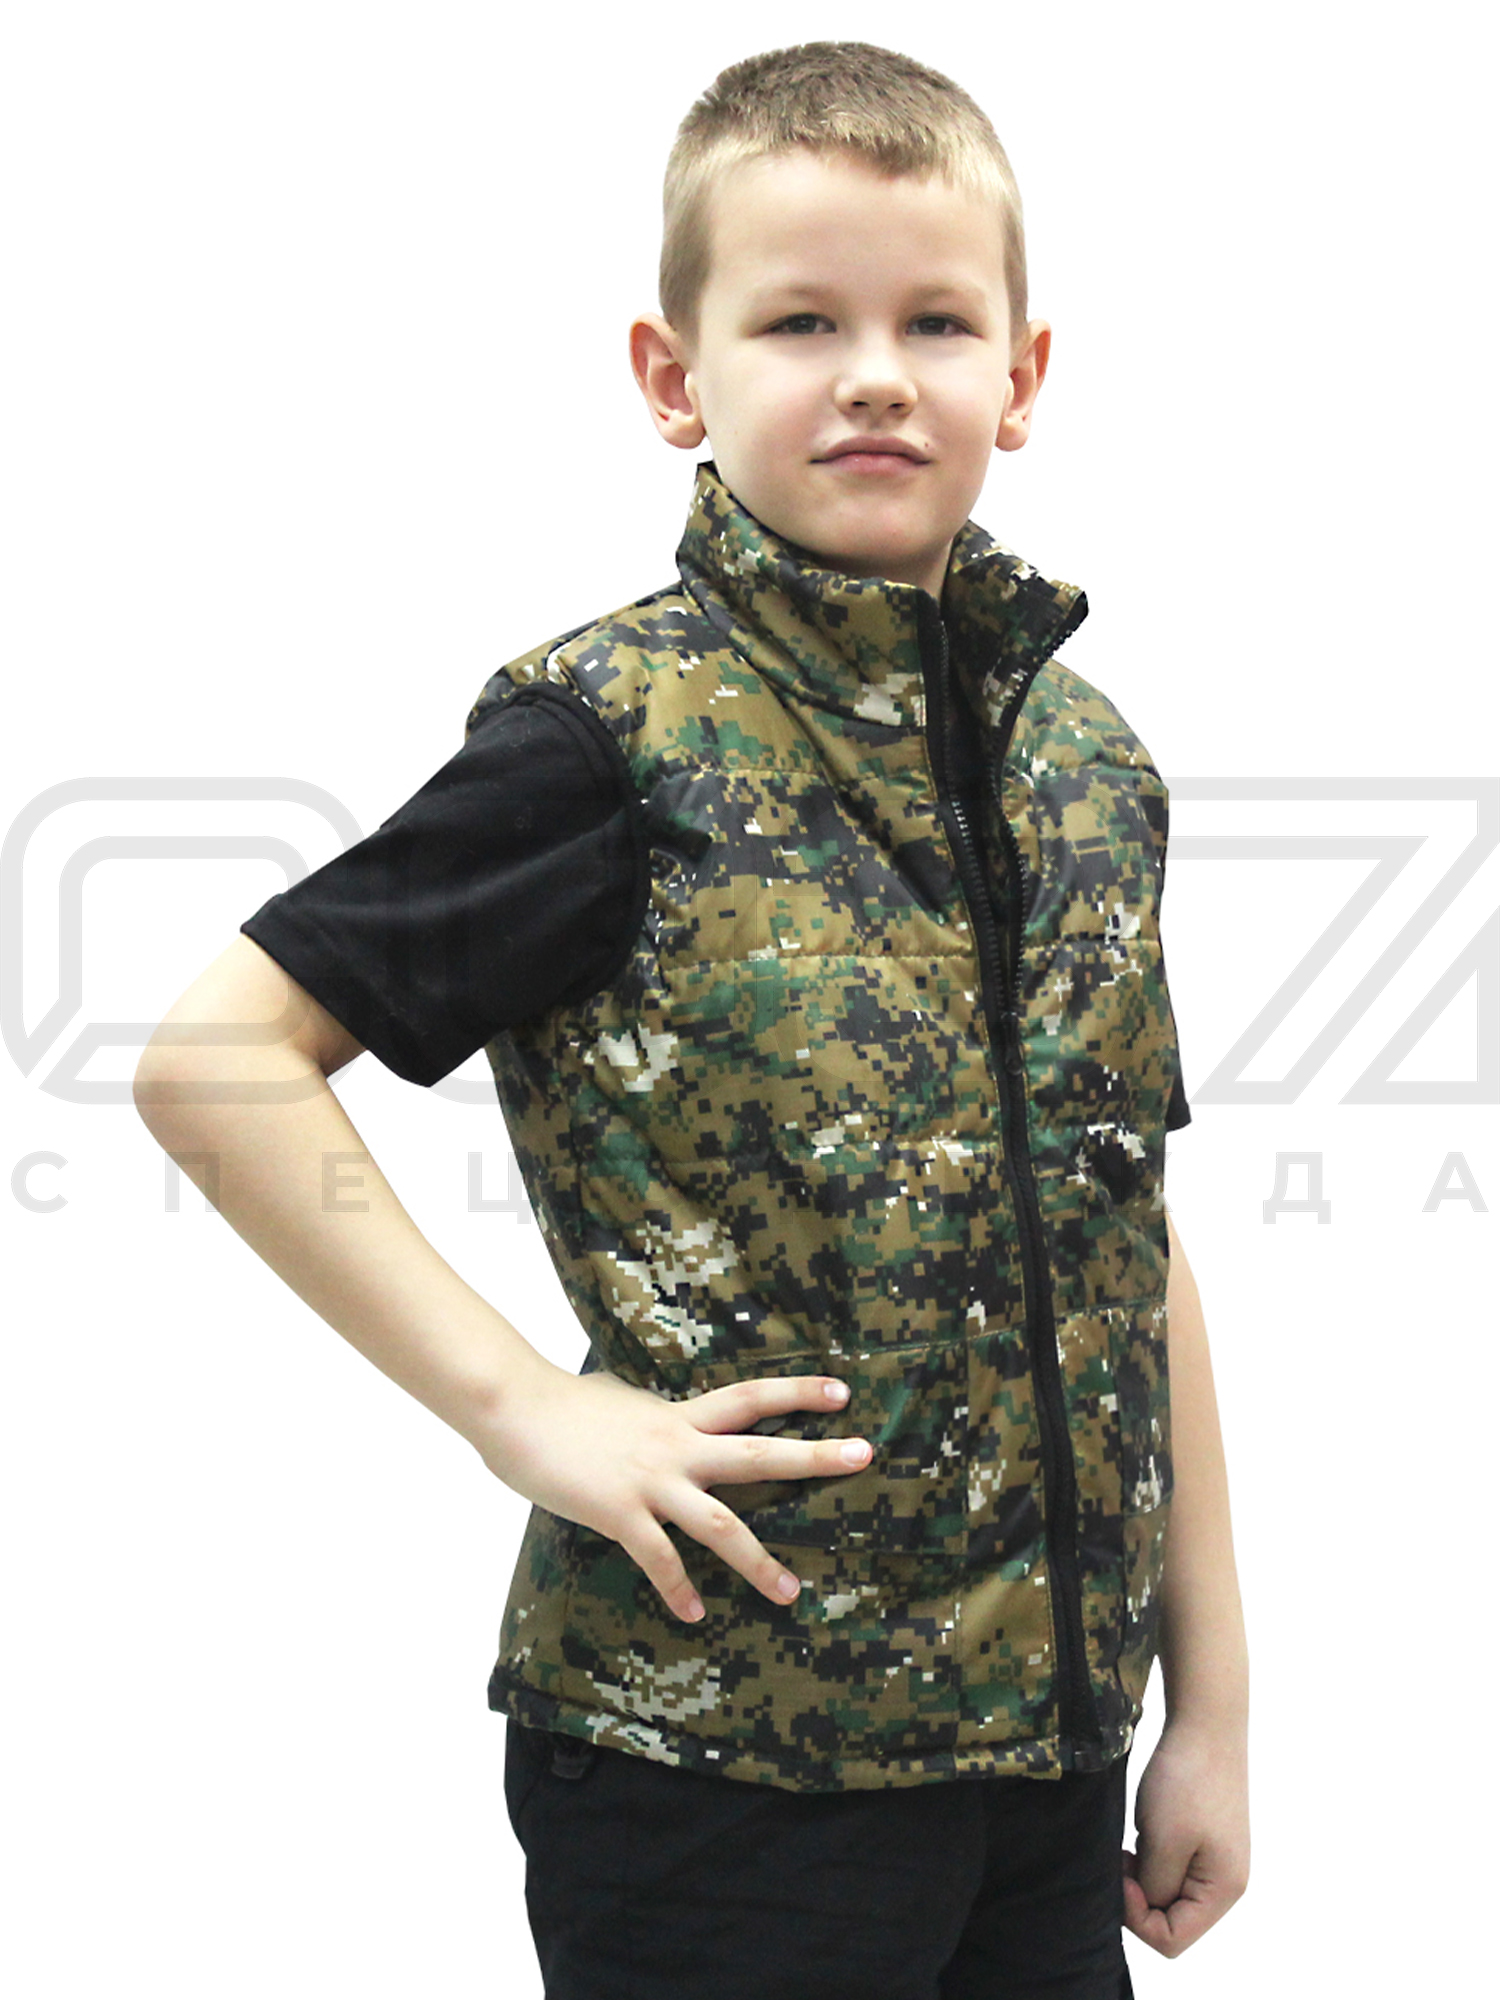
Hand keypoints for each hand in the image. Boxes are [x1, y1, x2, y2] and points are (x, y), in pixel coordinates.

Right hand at [474, 1365, 871, 1624]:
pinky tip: (692, 1614)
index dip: (796, 1392)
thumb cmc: (560, 1404)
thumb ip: (649, 1417)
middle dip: (813, 1456)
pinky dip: (677, 1588)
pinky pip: (658, 1558)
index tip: (842, 1392)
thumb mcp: (620, 1401)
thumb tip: (658, 1420)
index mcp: (678, 1418)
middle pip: (758, 1451)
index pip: (749, 1397)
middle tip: (864, 1455)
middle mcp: (676, 1447)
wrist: (515, 1407)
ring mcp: (651, 1481)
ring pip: (720, 1522)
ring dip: (757, 1560)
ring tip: (790, 1593)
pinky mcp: (619, 1512)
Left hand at [1121, 1714, 1249, 1956]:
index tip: (1123, 1877)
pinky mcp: (1201, 1837)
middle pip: (1171, 1918)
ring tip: (1135, 1836)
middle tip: (1122, 1856)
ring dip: (1142, 1872)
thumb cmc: (1186, 1780)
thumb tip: (1146, 1908)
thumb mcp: (1164, 1841)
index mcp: (1222, 1890)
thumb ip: (1155, 1887)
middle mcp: (1224, 1881)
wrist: (1205, 1721)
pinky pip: (1169, 1865)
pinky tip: (1145, 1825)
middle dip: (1139, 1894)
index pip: (1173, 1939)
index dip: (1138, 1918)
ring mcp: (1214, 1858)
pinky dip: (1150, 1853)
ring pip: (1166, 1890)